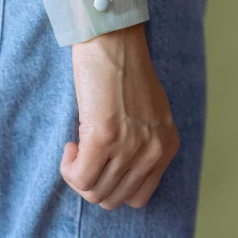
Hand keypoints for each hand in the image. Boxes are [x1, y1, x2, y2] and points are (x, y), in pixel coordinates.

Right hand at [60, 23, 179, 209]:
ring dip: (79, 176)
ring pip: (96, 193)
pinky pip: (80, 178)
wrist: (111, 40)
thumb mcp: (148, 111)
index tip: (101, 162)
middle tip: (83, 156)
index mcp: (167, 145)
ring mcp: (129, 146)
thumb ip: (143, 141)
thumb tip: (117, 171)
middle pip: (114, 198)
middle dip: (93, 183)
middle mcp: (153, 150)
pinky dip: (69, 169)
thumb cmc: (123, 68)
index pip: (138, 196)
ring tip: (77, 148)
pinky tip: (70, 145)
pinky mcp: (103, 137)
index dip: (112, 184)